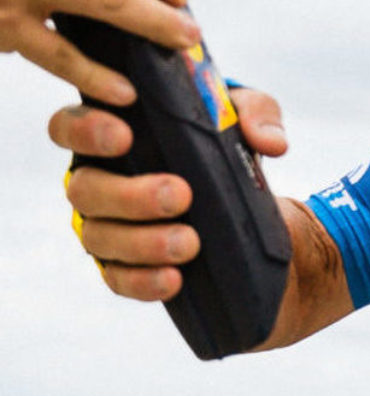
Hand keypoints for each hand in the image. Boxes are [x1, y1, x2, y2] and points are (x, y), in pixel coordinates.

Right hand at [51, 86, 288, 300]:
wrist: (250, 214)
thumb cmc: (228, 149)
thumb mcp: (248, 121)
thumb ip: (257, 114)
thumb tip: (270, 142)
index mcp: (113, 135)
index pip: (71, 124)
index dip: (86, 126)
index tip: (126, 128)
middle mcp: (98, 180)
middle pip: (84, 188)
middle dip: (129, 194)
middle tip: (180, 194)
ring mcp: (106, 227)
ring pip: (99, 238)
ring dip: (142, 242)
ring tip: (190, 243)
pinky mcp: (124, 268)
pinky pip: (119, 280)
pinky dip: (144, 281)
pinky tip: (174, 280)